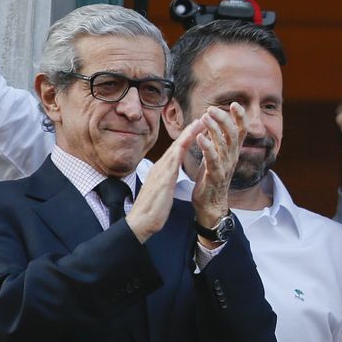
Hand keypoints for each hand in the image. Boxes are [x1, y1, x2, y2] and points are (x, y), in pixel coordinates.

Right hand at [125, 119, 206, 241]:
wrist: (140, 222)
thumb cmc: (151, 210)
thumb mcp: (161, 190)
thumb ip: (165, 180)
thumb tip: (168, 177)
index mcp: (161, 171)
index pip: (175, 151)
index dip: (186, 139)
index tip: (196, 129)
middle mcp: (160, 167)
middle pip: (176, 145)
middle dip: (189, 131)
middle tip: (201, 119)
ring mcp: (161, 171)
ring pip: (176, 148)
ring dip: (188, 134)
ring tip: (199, 123)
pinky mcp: (164, 178)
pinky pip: (175, 159)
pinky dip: (183, 147)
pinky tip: (190, 140)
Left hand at [188, 103, 246, 228]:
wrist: (210, 205)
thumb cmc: (211, 179)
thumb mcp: (217, 156)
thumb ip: (217, 140)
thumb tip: (213, 122)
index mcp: (233, 152)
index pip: (241, 131)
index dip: (240, 117)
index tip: (235, 104)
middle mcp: (232, 157)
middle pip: (234, 134)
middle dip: (224, 119)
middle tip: (212, 109)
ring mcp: (225, 167)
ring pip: (224, 144)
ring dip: (214, 129)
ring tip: (205, 117)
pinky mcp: (215, 176)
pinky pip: (213, 159)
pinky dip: (207, 147)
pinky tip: (200, 137)